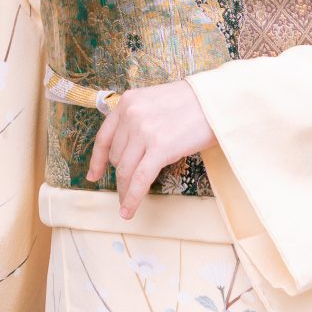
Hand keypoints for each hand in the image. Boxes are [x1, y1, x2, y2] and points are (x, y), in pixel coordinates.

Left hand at [84, 79, 216, 220]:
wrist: (217, 100)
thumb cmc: (193, 103)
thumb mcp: (155, 102)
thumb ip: (138, 119)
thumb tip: (129, 150)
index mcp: (128, 102)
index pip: (104, 137)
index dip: (98, 160)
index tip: (94, 175)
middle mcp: (131, 114)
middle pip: (116, 157)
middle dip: (122, 175)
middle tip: (128, 189)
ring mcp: (144, 131)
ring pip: (125, 170)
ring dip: (125, 191)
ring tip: (127, 204)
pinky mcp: (160, 148)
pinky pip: (139, 180)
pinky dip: (132, 198)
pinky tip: (128, 211)